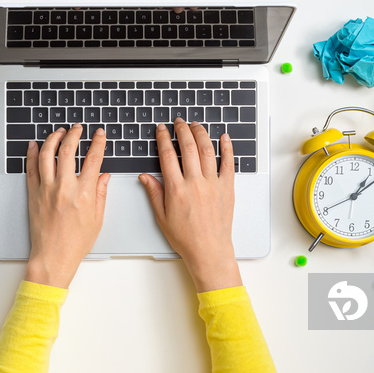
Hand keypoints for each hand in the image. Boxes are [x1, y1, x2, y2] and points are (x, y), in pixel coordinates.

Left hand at [24, 124, 109, 288]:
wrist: (53, 257)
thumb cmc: (75, 243)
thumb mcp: (97, 219)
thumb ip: (101, 194)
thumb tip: (104, 176)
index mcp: (83, 193)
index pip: (93, 159)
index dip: (98, 142)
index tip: (99, 134)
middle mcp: (64, 188)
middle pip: (68, 150)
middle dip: (74, 134)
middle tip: (77, 128)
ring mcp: (46, 189)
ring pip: (48, 154)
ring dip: (53, 138)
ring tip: (58, 132)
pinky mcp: (33, 194)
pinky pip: (31, 168)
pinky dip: (33, 154)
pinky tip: (36, 145)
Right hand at [139, 118, 241, 292]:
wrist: (209, 251)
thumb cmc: (185, 237)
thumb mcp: (162, 216)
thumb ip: (154, 193)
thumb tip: (144, 176)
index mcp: (176, 189)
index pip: (167, 155)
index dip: (163, 139)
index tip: (161, 130)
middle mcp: (195, 183)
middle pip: (188, 147)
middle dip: (182, 130)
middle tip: (178, 122)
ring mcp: (213, 184)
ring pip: (207, 150)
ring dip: (201, 134)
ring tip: (196, 125)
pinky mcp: (227, 188)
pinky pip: (228, 163)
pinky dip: (227, 148)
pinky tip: (224, 137)